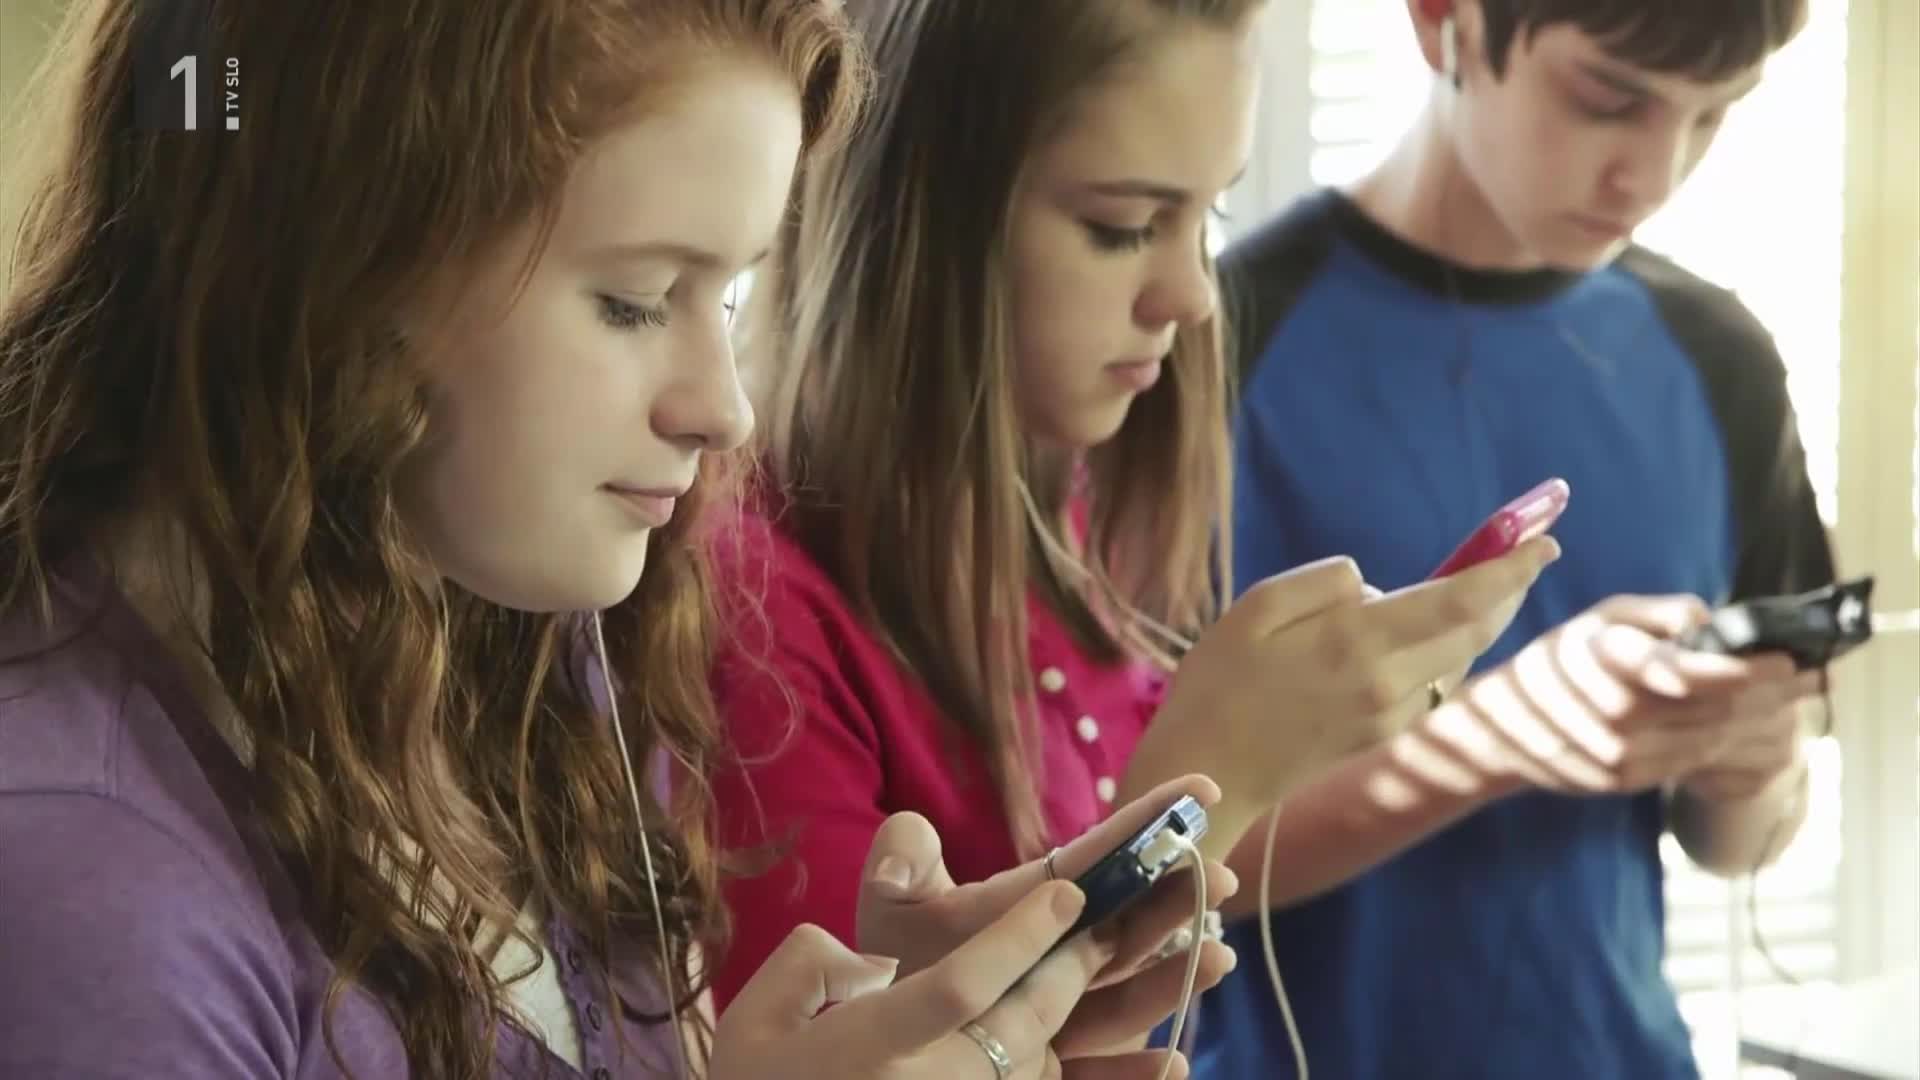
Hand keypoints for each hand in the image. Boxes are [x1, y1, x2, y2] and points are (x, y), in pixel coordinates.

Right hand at [711, 878, 1183, 1078]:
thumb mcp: (756, 1027)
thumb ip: (810, 968)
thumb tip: (867, 954)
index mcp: (875, 1048)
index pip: (959, 984)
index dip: (1017, 936)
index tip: (1066, 890)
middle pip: (1032, 1013)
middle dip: (1098, 951)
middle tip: (1155, 896)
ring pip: (1063, 1055)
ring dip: (1134, 1008)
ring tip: (1201, 957)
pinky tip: (1172, 1064)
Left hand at [856, 776, 1238, 1058]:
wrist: (879, 1031)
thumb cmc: (895, 960)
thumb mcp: (892, 905)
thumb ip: (902, 863)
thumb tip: (910, 836)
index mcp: (1032, 904)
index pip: (1095, 857)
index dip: (1146, 822)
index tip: (1201, 789)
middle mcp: (1059, 954)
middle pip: (1127, 921)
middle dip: (1175, 897)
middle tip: (1217, 877)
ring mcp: (1060, 1011)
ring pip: (1126, 992)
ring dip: (1174, 974)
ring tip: (1220, 955)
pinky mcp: (1047, 1066)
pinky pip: (1099, 1070)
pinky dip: (1138, 1071)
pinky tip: (1177, 1065)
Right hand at [1136, 538, 1558, 822]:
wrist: (1208, 775)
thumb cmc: (1218, 684)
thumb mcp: (1255, 607)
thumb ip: (1326, 584)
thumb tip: (1378, 588)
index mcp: (1359, 645)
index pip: (1460, 602)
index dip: (1510, 570)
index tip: (1545, 540)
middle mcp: (1389, 684)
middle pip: (1475, 631)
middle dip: (1509, 589)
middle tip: (1532, 550)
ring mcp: (1390, 715)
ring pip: (1457, 659)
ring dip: (1480, 620)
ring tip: (1491, 582)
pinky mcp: (1382, 734)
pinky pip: (1431, 682)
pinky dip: (1445, 651)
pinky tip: (1433, 633)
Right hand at [1425, 595, 1821, 795]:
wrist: (1500, 729)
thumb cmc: (1558, 660)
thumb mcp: (1598, 619)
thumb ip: (1654, 615)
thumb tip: (1706, 620)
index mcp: (1609, 665)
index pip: (1689, 672)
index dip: (1743, 670)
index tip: (1786, 658)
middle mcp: (1616, 716)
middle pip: (1711, 708)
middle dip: (1765, 693)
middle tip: (1806, 675)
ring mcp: (1621, 755)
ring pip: (1708, 738)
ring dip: (1753, 720)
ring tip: (1786, 698)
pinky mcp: (1626, 781)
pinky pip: (1690, 762)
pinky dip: (1724, 744)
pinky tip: (1743, 727)